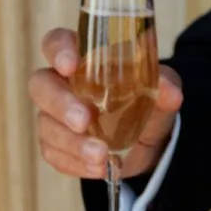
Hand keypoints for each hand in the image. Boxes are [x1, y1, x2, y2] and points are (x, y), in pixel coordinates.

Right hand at [27, 27, 183, 180]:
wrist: (149, 138)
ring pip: (46, 125)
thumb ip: (164, 85)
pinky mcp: (55, 144)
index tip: (69, 65)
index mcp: (83, 59)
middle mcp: (61, 84)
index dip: (58, 50)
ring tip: (101, 155)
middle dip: (60, 104)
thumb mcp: (162, 89)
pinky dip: (74, 162)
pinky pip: (53, 153)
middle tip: (84, 121)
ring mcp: (54, 116)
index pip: (57, 43)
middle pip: (41, 85)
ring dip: (72, 142)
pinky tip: (97, 167)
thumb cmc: (147, 100)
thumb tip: (169, 92)